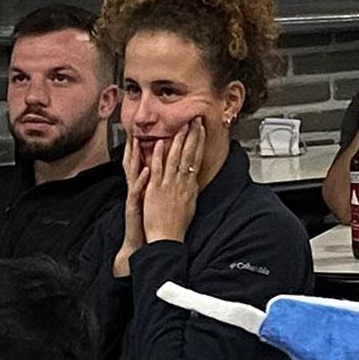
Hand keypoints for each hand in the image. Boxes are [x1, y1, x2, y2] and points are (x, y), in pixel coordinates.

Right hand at [113, 133, 151, 274]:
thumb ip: (161, 185)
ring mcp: (135, 196)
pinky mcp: (134, 206)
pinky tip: (145, 170)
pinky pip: (137, 191)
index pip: (147, 161)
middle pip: (136, 162)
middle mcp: (138, 188)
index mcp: (145, 185)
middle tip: (141, 126)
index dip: (150, 145)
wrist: (142, 244)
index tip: (155, 129)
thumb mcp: (157, 200)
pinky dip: (141, 180)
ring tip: (141, 142)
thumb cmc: (151, 223)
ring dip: (138, 156)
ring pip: (134, 172)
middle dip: (138, 144)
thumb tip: (173, 174)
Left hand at [141, 120, 211, 246]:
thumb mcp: (189, 205)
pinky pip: (159, 169)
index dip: (199, 143)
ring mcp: (169, 185)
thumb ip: (190, 189)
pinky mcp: (156, 190)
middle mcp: (182, 183)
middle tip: (196, 119)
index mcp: (190, 186)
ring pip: (176, 158)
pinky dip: (160, 156)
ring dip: (180, 141)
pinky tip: (161, 143)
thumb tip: (193, 179)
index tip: (201, 129)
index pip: (196, 159)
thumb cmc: (177, 226)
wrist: (167, 239)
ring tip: (183, 125)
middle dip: (193, 135)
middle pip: (189, 155)